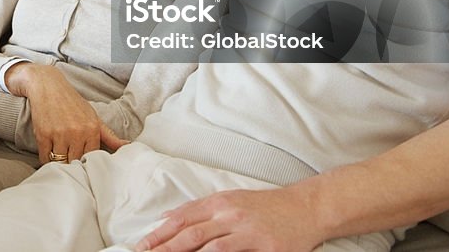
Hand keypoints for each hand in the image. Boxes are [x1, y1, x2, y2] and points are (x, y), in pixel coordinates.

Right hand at [8, 63, 118, 163]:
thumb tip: (128, 146)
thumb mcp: (94, 117)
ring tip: (59, 159)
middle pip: (76, 162)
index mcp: (92, 129)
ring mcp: (59, 134)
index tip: (83, 164)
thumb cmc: (72, 103)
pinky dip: (46, 159)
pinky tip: (49, 154)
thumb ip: (110, 136)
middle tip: (70, 164)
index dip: (87, 164)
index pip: (92, 158)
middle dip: (73, 165)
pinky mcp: (43, 135)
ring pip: (61, 162)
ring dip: (59, 163)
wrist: (48, 87)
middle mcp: (77, 132)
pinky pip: (45, 157)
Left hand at [135, 187, 320, 251]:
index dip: (159, 234)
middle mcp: (229, 214)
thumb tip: (167, 218)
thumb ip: (200, 210)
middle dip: (164, 248)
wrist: (305, 207)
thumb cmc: (266, 207)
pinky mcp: (264, 247)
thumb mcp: (230, 200)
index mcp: (219, 202)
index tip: (142, 246)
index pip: (181, 219)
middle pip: (189, 234)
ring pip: (208, 247)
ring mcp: (247, 230)